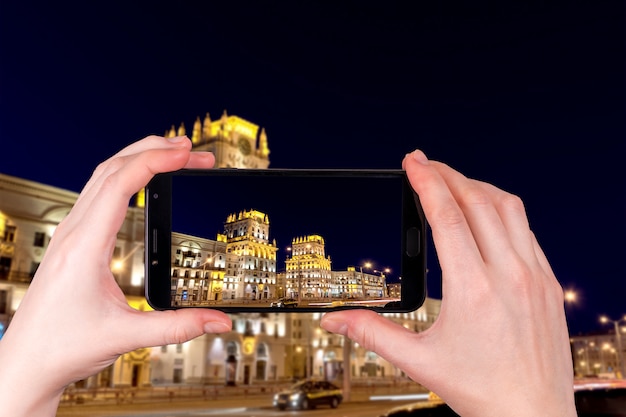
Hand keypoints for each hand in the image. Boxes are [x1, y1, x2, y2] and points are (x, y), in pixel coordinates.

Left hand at [0, 136, 231, 415]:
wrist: (26, 361)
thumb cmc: (63, 346)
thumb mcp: (126, 335)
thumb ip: (178, 326)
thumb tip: (218, 321)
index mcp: (84, 246)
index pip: (121, 184)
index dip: (156, 161)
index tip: (187, 153)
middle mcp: (74, 232)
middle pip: (112, 168)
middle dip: (154, 150)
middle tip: (193, 150)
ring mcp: (71, 234)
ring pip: (103, 176)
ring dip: (139, 158)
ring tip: (174, 155)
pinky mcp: (74, 241)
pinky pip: (99, 192)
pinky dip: (126, 175)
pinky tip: (143, 181)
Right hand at [321, 150, 575, 416]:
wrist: (534, 416)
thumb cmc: (482, 392)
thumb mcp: (420, 362)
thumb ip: (372, 334)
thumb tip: (333, 321)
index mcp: (474, 290)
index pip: (447, 217)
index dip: (426, 182)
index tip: (412, 161)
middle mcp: (509, 275)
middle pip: (477, 201)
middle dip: (448, 174)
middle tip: (425, 163)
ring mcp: (535, 276)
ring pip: (509, 209)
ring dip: (478, 186)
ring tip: (454, 181)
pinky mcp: (549, 283)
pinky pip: (527, 230)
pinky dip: (503, 210)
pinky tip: (488, 214)